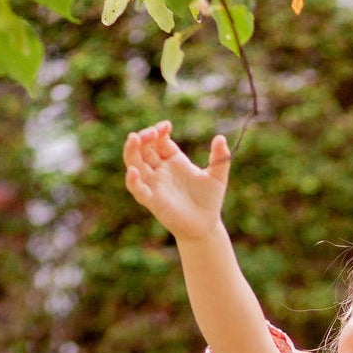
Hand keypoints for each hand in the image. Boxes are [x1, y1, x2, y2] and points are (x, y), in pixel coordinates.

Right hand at [123, 120, 230, 241]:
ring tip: (134, 138)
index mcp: (173, 160)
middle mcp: (160, 170)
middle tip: (151, 132)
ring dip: (131, 150)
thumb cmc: (209, 201)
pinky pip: (138, 189)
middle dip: (144, 137)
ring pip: (135, 163)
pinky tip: (133, 172)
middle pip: (144, 148)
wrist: (206, 226)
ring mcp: (154, 184)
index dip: (160, 131)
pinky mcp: (152, 200)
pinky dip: (133, 181)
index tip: (166, 126)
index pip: (160, 140)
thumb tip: (221, 138)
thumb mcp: (218, 176)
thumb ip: (220, 158)